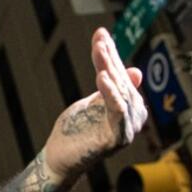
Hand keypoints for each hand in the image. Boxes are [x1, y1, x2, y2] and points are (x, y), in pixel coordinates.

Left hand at [43, 28, 146, 178]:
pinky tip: (102, 79)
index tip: (100, 33)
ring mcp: (126, 129)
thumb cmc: (75, 130)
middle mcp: (131, 116)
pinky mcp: (115, 140)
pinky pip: (117, 114)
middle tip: (99, 40)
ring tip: (101, 55)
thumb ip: (109, 85)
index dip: (110, 53)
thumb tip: (133, 70)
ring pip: (122, 94)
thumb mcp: (92, 102)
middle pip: (121, 81)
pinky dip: (111, 95)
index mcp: (127, 104)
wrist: (59, 158)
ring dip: (111, 72)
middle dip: (109, 59)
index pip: (119, 73)